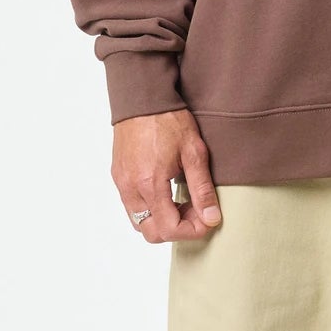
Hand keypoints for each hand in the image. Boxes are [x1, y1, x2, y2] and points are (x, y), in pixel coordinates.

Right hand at [111, 108, 223, 241]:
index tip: (207, 219)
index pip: (169, 229)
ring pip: (140, 222)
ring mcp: (121, 183)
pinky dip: (151, 209)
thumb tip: (211, 218)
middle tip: (196, 211)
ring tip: (183, 201)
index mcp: (150, 183)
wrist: (142, 98)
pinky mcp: (118, 176)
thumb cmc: (168, 120)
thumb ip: (202, 189)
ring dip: (163, 221)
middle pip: (150, 233)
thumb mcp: (194, 153)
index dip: (192, 231)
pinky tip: (168, 192)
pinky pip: (132, 207)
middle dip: (177, 229)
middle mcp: (130, 188)